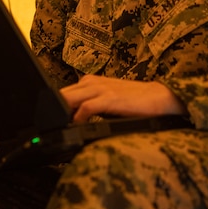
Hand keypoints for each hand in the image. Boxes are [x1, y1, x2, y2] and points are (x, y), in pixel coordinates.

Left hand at [61, 74, 186, 123]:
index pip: (62, 92)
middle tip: (50, 126)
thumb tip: (70, 118)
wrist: (158, 97)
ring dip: (62, 113)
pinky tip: (78, 126)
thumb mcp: (106, 99)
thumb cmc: (132, 101)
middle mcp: (91, 82)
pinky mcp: (110, 99)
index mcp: (89, 82)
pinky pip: (86, 108)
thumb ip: (88, 103)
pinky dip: (79, 118)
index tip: (48, 120)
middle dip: (52, 109)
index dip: (52, 106)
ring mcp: (100, 89)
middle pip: (60, 94)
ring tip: (60, 126)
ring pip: (69, 98)